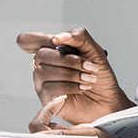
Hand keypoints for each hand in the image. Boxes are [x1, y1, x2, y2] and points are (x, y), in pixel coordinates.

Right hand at [15, 26, 131, 126]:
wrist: (109, 100)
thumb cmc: (100, 76)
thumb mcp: (94, 51)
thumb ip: (78, 37)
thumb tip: (58, 37)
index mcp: (51, 50)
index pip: (28, 39)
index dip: (34, 38)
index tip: (57, 42)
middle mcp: (43, 65)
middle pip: (41, 54)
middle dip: (68, 60)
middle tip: (87, 66)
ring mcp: (42, 82)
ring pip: (45, 72)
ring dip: (72, 75)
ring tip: (88, 78)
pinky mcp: (46, 98)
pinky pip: (50, 89)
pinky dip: (71, 87)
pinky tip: (82, 88)